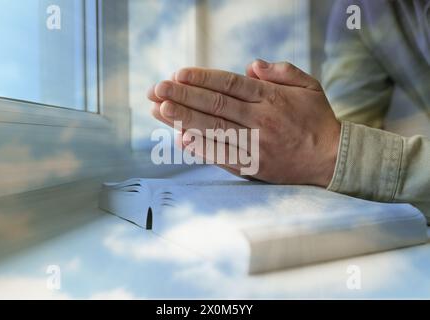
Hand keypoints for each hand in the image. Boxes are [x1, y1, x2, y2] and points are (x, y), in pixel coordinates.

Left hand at [147, 61, 340, 186]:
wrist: (331, 159)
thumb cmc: (316, 119)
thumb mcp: (308, 86)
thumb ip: (281, 72)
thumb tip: (251, 65)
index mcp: (270, 99)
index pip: (230, 85)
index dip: (202, 78)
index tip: (178, 73)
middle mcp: (260, 121)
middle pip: (215, 106)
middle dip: (183, 95)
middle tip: (156, 89)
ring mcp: (255, 145)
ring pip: (214, 130)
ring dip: (184, 119)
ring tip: (159, 109)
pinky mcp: (253, 166)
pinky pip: (223, 157)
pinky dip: (202, 148)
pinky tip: (180, 139)